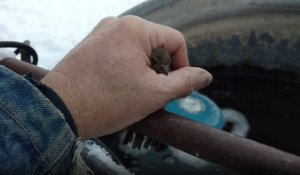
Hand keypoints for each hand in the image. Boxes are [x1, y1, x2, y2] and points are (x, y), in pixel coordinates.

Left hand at [41, 16, 211, 137]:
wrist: (58, 110)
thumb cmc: (107, 101)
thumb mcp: (154, 94)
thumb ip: (185, 82)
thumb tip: (205, 76)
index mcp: (136, 29)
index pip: (176, 41)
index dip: (183, 65)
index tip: (177, 86)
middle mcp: (117, 24)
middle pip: (156, 44)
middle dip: (161, 69)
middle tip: (155, 93)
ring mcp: (101, 33)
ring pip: (137, 49)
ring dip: (144, 70)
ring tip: (135, 92)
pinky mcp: (90, 44)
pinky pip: (119, 52)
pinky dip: (127, 67)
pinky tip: (119, 86)